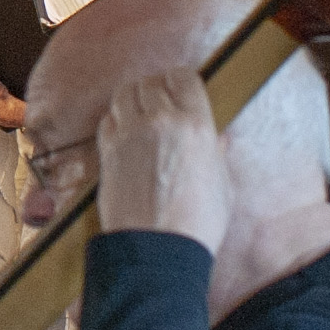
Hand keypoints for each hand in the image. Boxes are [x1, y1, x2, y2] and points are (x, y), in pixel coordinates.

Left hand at [93, 66, 231, 249]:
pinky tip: (126, 135)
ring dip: (133, 100)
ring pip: (124, 95)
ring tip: (142, 115)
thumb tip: (218, 139)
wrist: (158, 251)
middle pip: (150, 82)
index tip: (182, 88)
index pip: (183, 78)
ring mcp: (129, 136)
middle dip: (156, 88)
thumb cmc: (197, 224)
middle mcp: (159, 123)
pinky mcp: (107, 153)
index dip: (182, 80)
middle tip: (162, 102)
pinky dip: (116, 121)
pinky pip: (107, 121)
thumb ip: (217, 155)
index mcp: (195, 126)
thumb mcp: (222, 185)